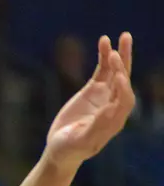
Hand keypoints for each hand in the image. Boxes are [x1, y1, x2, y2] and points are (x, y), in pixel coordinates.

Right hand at [45, 32, 134, 167]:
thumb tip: (110, 110)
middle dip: (123, 67)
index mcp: (115, 120)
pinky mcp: (94, 89)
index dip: (124, 87)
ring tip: (123, 36)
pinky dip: (104, 56)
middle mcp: (114, 105)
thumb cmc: (70, 149)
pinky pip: (102, 70)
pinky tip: (104, 42)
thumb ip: (96, 127)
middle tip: (117, 53)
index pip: (125, 100)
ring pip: (116, 71)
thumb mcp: (81, 142)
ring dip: (120, 54)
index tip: (118, 76)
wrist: (60, 149)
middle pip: (124, 82)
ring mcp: (105, 96)